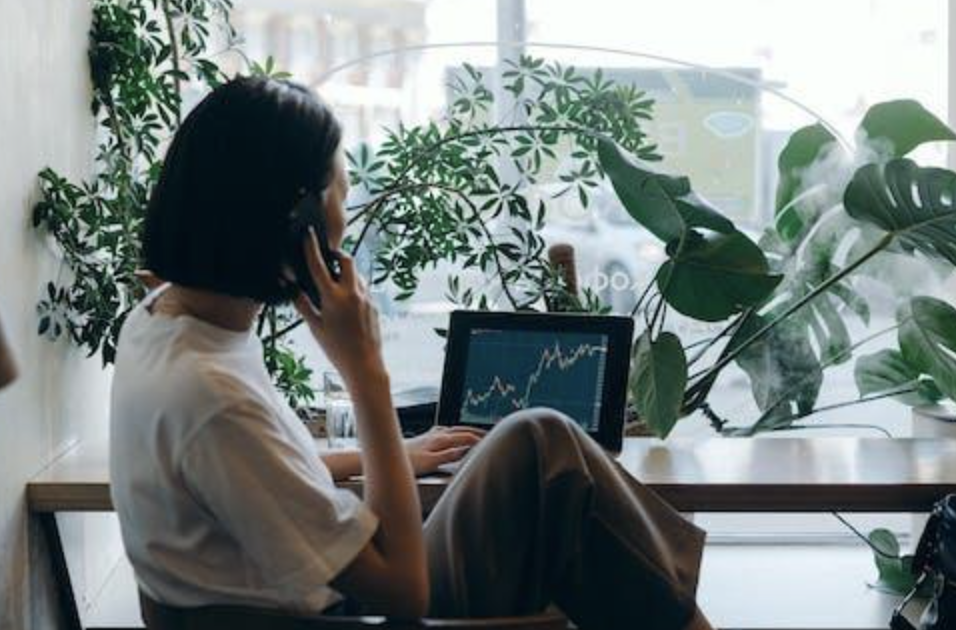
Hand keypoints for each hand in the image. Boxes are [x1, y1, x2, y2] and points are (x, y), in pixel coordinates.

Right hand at [293, 229, 385, 389]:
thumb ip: (302, 303)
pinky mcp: (374, 305)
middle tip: (329, 257)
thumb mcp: (315, 326)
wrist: (364, 364)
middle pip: (347, 260)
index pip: (319, 266)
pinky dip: (354, 288)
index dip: (312, 247)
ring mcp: (366, 298)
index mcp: (333, 297)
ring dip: (347, 273)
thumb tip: (290, 286)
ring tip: (336, 284)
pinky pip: (363, 289)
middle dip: (338, 254)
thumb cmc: (336, 348)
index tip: (309, 233)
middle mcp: (352, 293)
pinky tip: (347, 303)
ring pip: (357, 275)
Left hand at [404, 426, 485, 474]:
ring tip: (476, 433)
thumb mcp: (431, 462)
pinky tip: (452, 434)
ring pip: (454, 429)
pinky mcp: (425, 437)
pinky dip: (455, 432)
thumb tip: (466, 450)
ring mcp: (431, 434)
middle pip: (462, 430)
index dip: (480, 440)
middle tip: (490, 435)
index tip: (492, 443)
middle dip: (476, 432)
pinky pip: (446, 431)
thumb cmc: (407, 461)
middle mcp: (437, 433)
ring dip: (466, 431)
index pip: (466, 437)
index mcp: (441, 438)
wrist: (387, 455)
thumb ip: (450, 455)